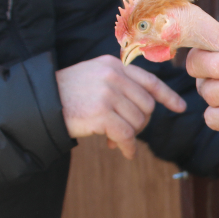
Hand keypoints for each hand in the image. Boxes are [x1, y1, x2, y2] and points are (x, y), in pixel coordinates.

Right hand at [56, 55, 185, 158]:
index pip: (149, 81)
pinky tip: (123, 151)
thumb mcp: (94, 79)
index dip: (167, 96)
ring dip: (130, 136)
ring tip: (113, 139)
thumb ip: (120, 87)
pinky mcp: (100, 113)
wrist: (37, 103)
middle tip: (125, 133)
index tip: (181, 107)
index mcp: (113, 65)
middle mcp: (113, 76)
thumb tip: (146, 112)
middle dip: (140, 124)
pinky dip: (128, 147)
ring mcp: (107, 93)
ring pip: (138, 122)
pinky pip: (126, 135)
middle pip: (147, 107)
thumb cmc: (66, 95)